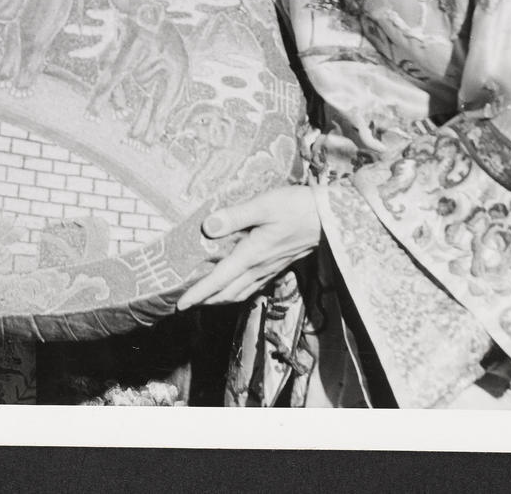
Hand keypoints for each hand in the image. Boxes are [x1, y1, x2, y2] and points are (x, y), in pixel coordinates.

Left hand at [175, 186, 320, 308]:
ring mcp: (270, 269)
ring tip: (204, 299)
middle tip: (185, 305)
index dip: (199, 293)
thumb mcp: (263, 206)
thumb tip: (207, 227)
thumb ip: (234, 216)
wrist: (329, 218)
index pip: (220, 280)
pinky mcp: (278, 265)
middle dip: (206, 301)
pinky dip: (237, 291)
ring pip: (241, 292)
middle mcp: (259, 267)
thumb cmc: (295, 208)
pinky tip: (234, 286)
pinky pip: (253, 286)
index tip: (181, 305)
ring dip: (221, 299)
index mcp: (252, 255)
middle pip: (228, 293)